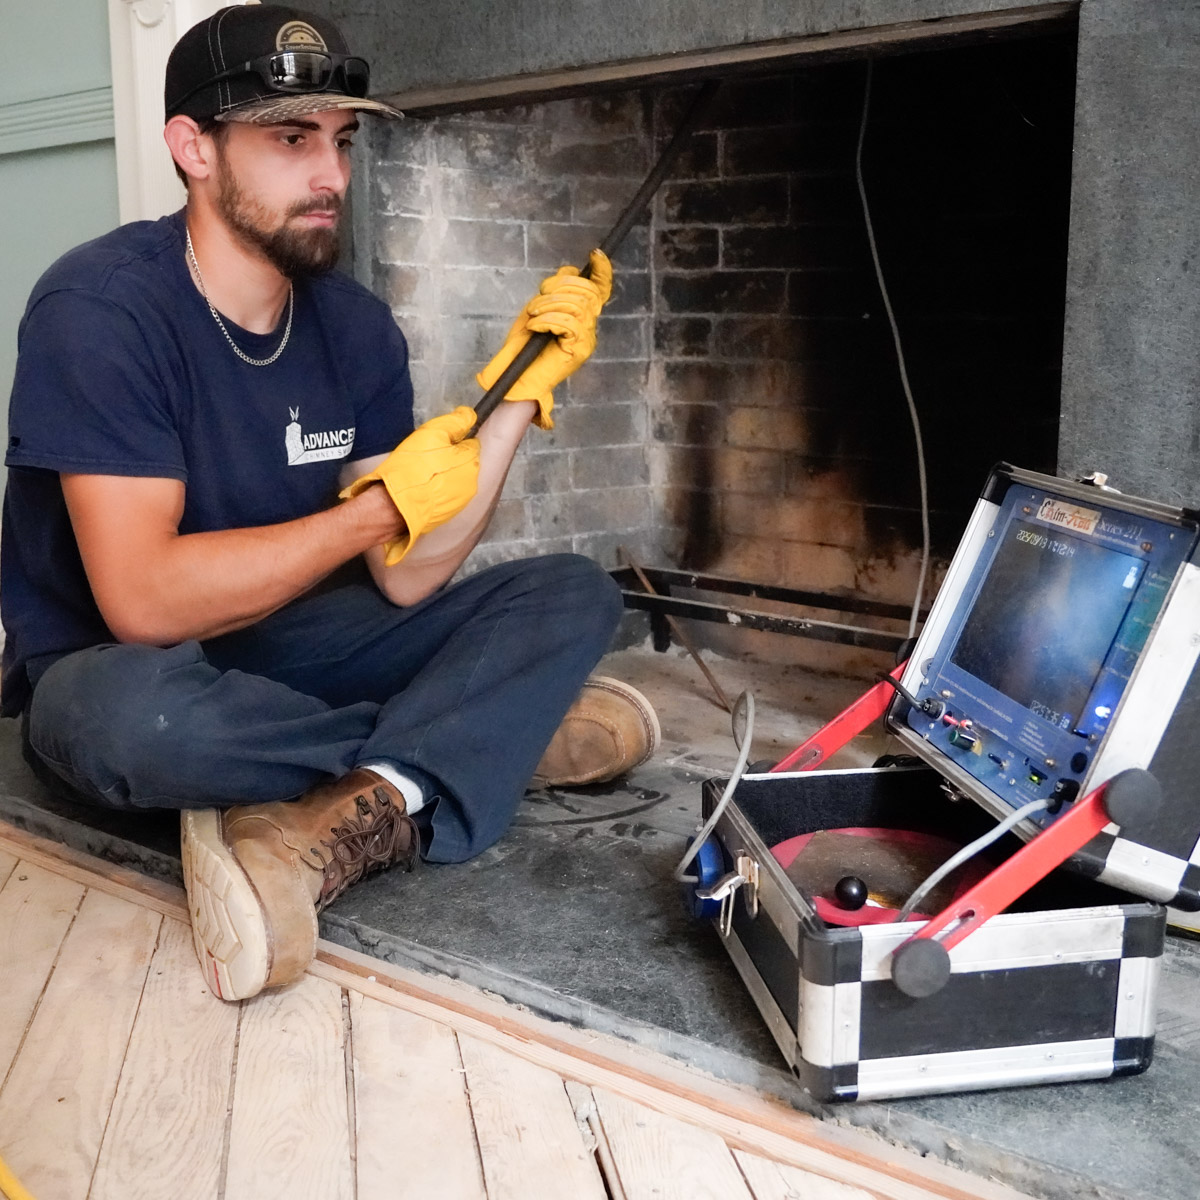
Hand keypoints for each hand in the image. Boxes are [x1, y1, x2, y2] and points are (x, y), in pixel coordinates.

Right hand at [340, 407, 479, 565]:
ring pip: (454, 479)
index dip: (453, 439)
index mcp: (471, 463)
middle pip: (464, 462)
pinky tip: (420, 488)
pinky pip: (445, 495)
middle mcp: (471, 484)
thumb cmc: (412, 468)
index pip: (471, 443)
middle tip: (426, 456)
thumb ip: (456, 422)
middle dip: (449, 457)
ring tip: (421, 473)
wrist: (394, 506)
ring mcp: (460, 502)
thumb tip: (469, 415)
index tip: (437, 441)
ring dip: (443, 474)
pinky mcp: (446, 514)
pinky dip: (436, 490)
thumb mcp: (432, 433)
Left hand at [476, 248, 612, 429]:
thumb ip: (555, 291)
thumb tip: (569, 270)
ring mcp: (586, 339)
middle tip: (537, 301)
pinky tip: (535, 328)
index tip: (596, 254)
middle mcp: (588, 327)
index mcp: (581, 315)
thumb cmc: (525, 347)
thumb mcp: (538, 310)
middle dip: (559, 288)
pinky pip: (569, 323)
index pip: (600, 290)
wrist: (517, 378)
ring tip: (533, 316)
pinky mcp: (579, 350)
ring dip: (549, 306)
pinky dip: (548, 320)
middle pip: (586, 292)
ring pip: (577, 306)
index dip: (602, 271)